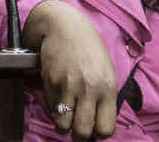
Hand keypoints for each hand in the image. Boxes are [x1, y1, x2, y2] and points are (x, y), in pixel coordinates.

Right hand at [25, 1, 117, 138]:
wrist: (65, 26)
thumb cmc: (88, 48)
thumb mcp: (106, 71)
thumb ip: (104, 96)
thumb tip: (98, 123)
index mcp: (107, 88)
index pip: (106, 129)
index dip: (99, 132)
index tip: (95, 127)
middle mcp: (89, 90)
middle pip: (82, 133)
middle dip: (79, 134)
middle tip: (77, 127)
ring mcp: (68, 87)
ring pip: (63, 125)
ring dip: (63, 123)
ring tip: (65, 114)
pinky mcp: (50, 83)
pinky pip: (50, 108)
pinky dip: (53, 108)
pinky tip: (58, 96)